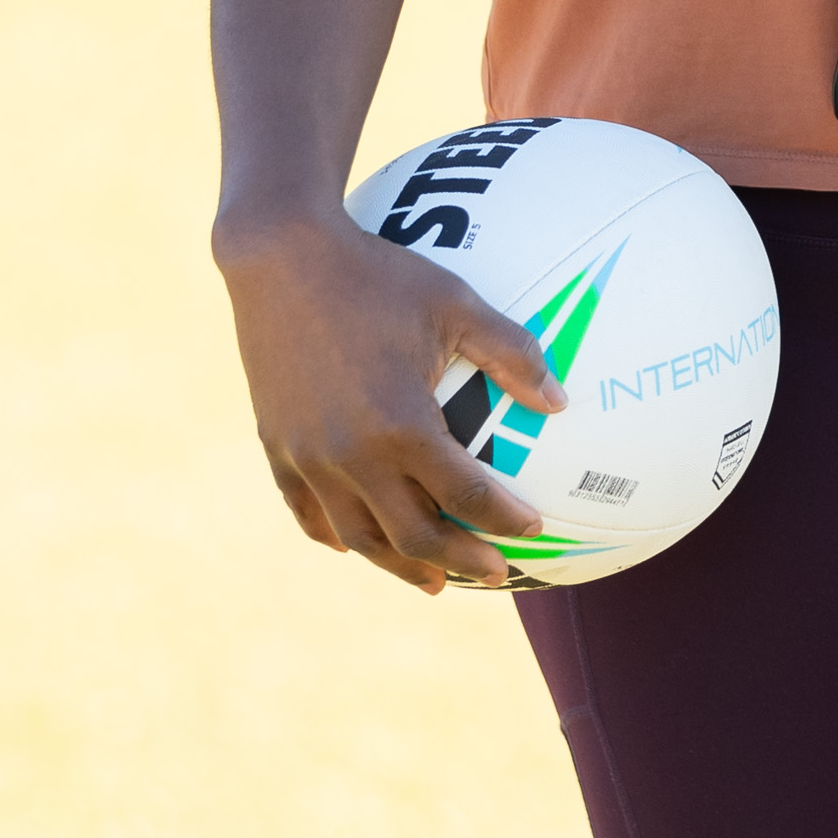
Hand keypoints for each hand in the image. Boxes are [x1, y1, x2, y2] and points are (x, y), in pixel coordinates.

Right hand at [216, 211, 566, 592]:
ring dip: (400, 564)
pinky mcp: (277, 447)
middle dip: (459, 560)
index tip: (532, 529)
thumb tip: (560, 402)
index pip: (465, 496)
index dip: (503, 520)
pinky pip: (307, 511)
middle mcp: (352, 455)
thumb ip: (511, 353)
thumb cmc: (377, 274)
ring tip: (431, 580)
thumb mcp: (455, 302)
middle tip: (493, 573)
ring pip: (359, 537)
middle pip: (414, 535)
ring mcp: (309, 457)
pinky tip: (354, 543)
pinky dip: (335, 535)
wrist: (280, 257)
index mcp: (402, 425)